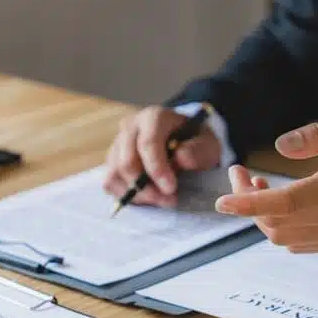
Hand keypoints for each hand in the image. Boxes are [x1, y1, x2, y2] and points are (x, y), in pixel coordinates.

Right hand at [103, 106, 221, 207]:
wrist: (183, 141)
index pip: (148, 143)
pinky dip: (126, 195)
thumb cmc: (195, 142)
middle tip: (169, 199)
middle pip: (127, 161)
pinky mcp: (112, 161)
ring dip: (137, 194)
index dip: (157, 169)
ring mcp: (117, 144)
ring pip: (115, 173)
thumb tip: (180, 159)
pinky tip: (147, 197)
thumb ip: (198, 150)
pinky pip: (110, 182)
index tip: (171, 188)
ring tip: (160, 200)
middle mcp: (130, 127)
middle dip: (147, 187)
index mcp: (153, 117)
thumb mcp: (207, 144)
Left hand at [215, 112, 317, 252]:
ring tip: (259, 185)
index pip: (282, 204)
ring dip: (263, 215)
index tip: (221, 201)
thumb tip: (279, 146)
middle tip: (242, 173)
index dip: (247, 203)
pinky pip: (301, 243)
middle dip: (249, 202)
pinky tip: (281, 202)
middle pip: (276, 224)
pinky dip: (281, 227)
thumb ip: (317, 135)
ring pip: (284, 237)